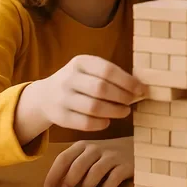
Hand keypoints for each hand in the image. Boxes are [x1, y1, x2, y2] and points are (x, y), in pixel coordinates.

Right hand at [21, 55, 145, 134]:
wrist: (45, 96)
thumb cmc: (78, 82)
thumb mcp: (89, 70)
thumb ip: (109, 75)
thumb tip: (139, 87)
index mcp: (80, 62)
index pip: (108, 70)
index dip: (128, 81)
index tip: (141, 89)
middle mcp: (69, 78)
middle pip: (102, 89)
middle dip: (122, 97)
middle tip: (132, 102)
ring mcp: (62, 98)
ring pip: (94, 107)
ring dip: (114, 111)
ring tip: (125, 111)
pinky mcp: (60, 116)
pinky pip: (85, 123)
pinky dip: (101, 123)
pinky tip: (108, 121)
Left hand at [44, 138, 132, 186]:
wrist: (138, 145)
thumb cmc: (108, 154)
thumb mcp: (90, 154)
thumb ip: (75, 164)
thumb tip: (58, 184)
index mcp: (84, 145)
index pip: (64, 158)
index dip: (53, 174)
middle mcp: (97, 148)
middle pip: (78, 166)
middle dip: (70, 181)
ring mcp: (112, 156)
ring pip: (94, 173)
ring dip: (87, 185)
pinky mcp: (126, 165)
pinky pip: (113, 179)